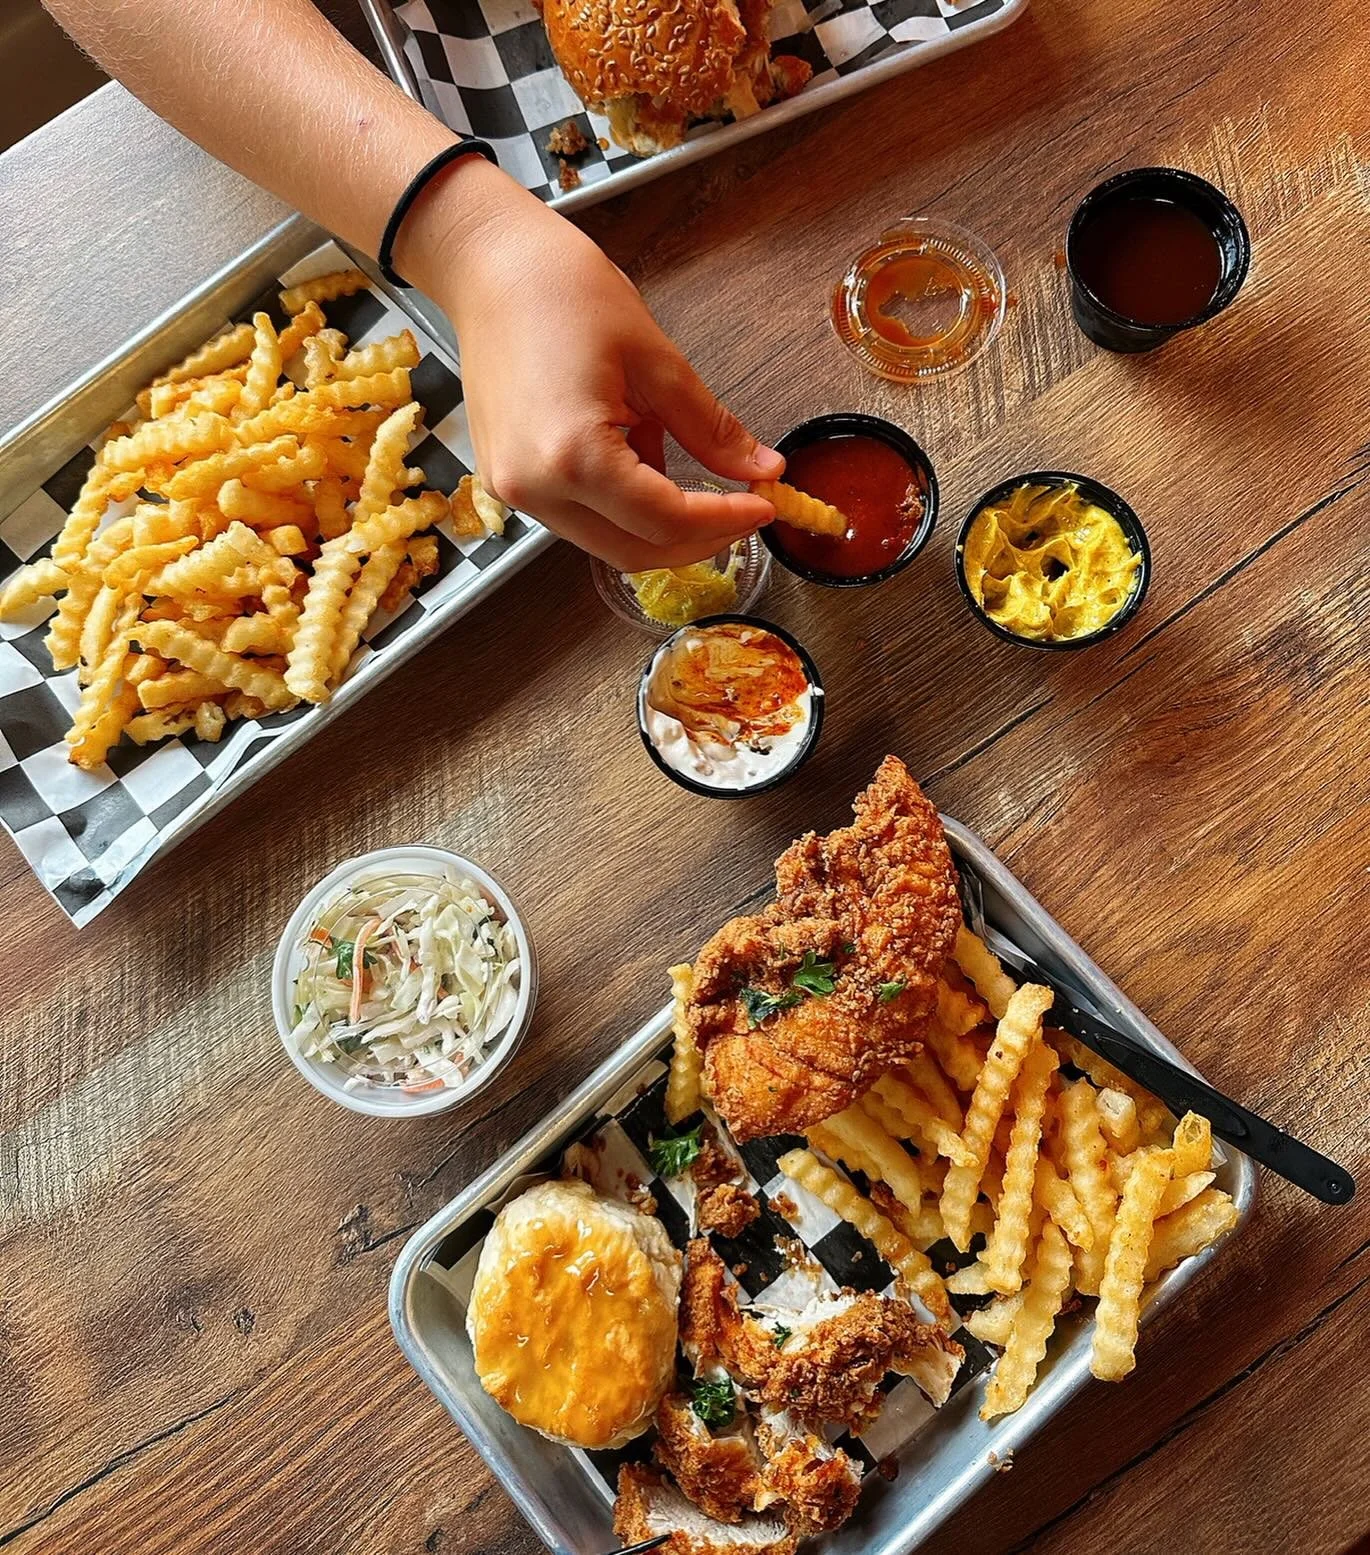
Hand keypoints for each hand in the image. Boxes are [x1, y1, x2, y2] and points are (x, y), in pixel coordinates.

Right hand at [400, 159, 782, 569]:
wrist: (489, 267)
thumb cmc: (561, 291)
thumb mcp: (655, 359)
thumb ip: (709, 428)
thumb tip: (760, 468)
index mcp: (572, 455)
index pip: (665, 520)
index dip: (724, 520)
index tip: (764, 504)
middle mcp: (535, 487)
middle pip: (634, 551)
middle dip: (697, 540)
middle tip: (743, 510)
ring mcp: (514, 491)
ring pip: (607, 542)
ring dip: (660, 524)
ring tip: (686, 468)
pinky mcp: (507, 483)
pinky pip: (579, 517)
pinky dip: (622, 506)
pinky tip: (640, 455)